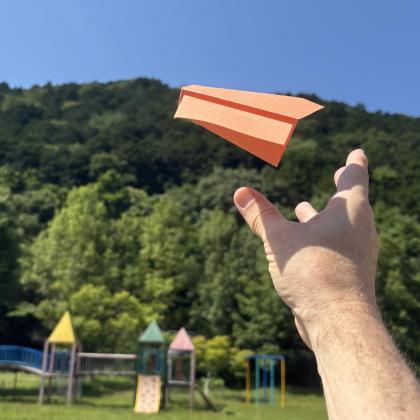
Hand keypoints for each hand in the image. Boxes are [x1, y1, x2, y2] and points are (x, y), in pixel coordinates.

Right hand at [234, 149, 378, 347]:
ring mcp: (358, 252)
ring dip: (323, 215)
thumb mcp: (279, 239)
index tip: (357, 153)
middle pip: (350, 200)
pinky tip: (304, 244)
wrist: (337, 322)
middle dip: (341, 186)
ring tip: (304, 208)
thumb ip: (260, 215)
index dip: (354, 162)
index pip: (354, 176)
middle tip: (339, 173)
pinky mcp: (351, 272)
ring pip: (341, 224)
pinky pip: (336, 245)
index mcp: (349, 211)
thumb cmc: (312, 273)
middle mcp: (360, 228)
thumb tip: (240, 192)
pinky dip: (321, 237)